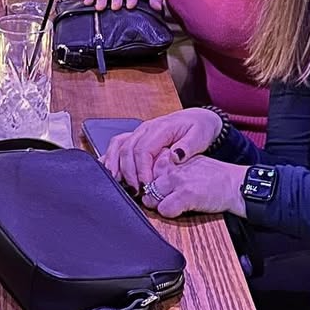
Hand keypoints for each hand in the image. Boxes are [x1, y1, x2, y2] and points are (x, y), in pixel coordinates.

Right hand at [105, 107, 222, 191]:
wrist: (198, 119)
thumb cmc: (199, 127)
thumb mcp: (200, 135)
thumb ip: (188, 146)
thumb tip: (174, 156)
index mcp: (160, 127)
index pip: (143, 149)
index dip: (141, 169)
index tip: (146, 185)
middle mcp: (145, 128)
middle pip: (127, 149)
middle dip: (128, 172)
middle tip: (134, 190)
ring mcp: (139, 132)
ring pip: (119, 145)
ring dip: (115, 164)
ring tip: (116, 182)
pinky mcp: (137, 138)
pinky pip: (118, 144)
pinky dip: (111, 157)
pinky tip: (109, 170)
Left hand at [141, 156, 246, 218]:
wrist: (234, 184)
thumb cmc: (212, 175)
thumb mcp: (187, 163)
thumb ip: (168, 166)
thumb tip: (147, 175)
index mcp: (171, 156)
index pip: (144, 167)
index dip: (144, 180)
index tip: (148, 186)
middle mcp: (171, 166)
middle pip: (144, 184)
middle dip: (149, 194)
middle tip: (159, 199)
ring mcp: (178, 180)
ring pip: (150, 196)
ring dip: (157, 204)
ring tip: (169, 204)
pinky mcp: (186, 195)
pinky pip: (164, 209)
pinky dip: (169, 213)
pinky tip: (179, 210)